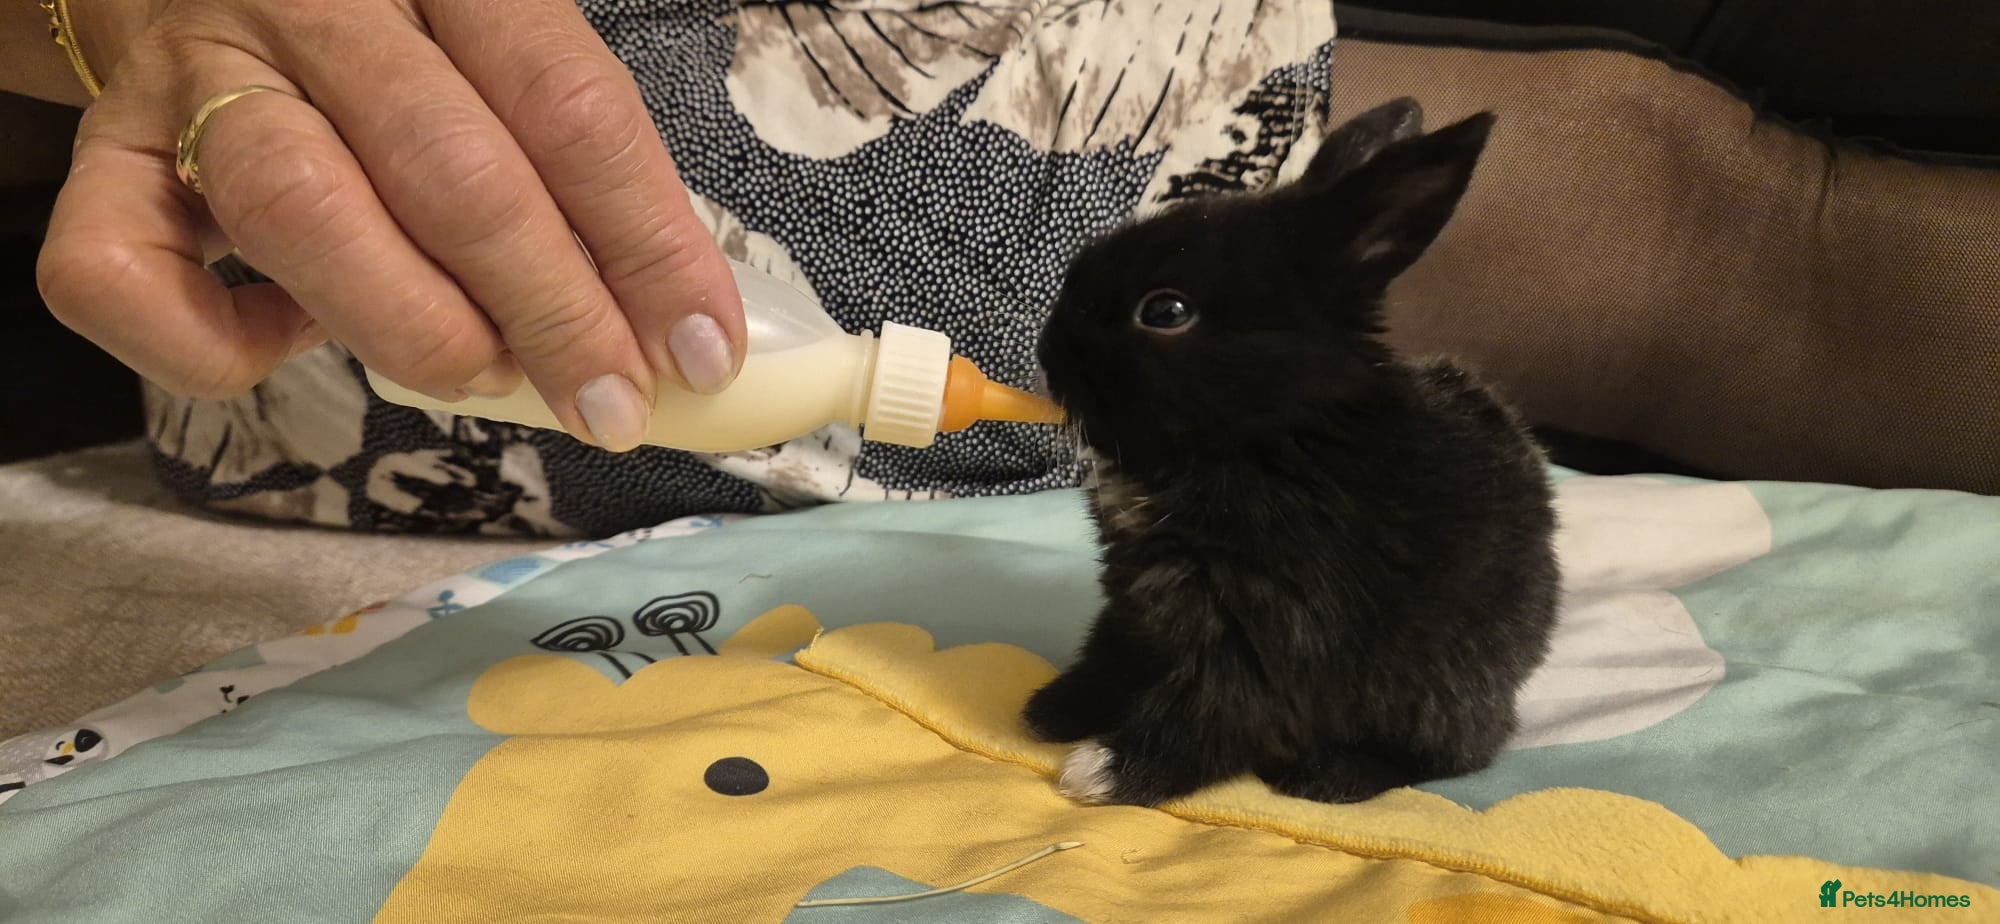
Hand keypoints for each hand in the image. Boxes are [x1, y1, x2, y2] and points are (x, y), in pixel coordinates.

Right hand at [32, 0, 745, 451]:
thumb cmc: (390, 42)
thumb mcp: (490, 56)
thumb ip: (567, 160)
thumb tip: (669, 325)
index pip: (566, 102)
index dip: (647, 240)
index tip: (700, 347)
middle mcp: (311, 7)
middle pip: (450, 169)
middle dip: (553, 312)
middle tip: (610, 401)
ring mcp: (193, 79)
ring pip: (302, 212)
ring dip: (417, 329)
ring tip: (486, 377)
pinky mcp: (100, 159)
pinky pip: (125, 275)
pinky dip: (213, 345)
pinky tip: (282, 344)